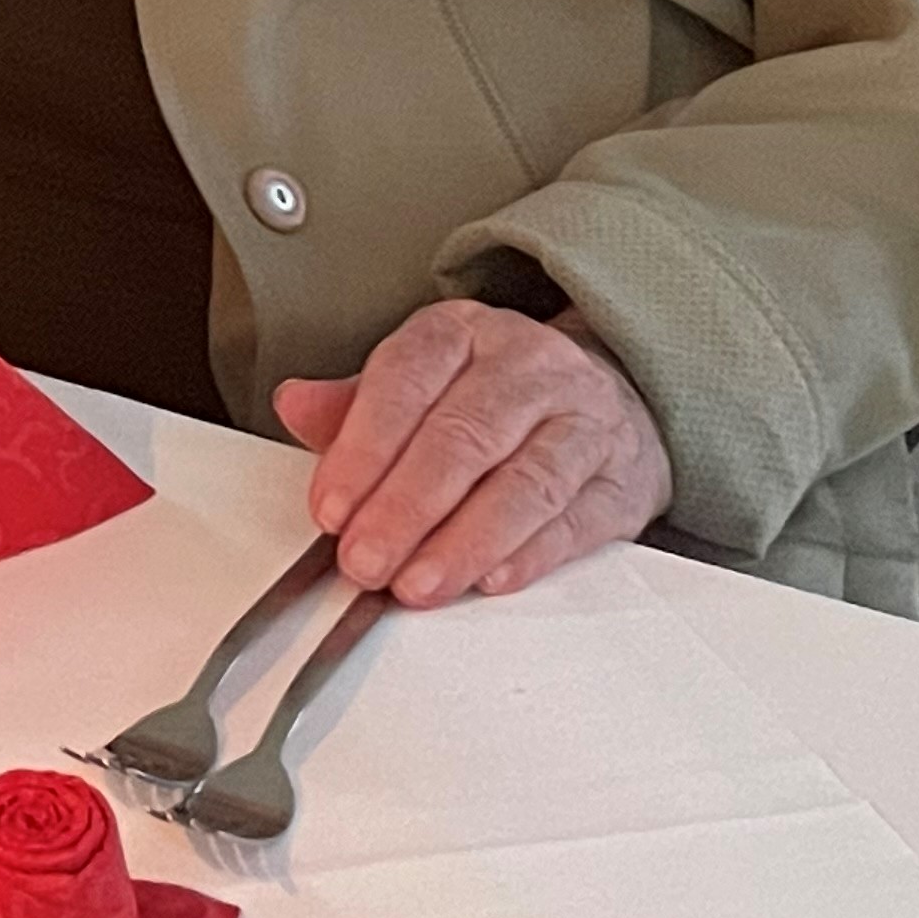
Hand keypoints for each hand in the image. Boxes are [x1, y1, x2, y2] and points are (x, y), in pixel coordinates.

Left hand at [273, 300, 672, 607]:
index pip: (405, 381)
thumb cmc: (489, 397)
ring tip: (417, 585)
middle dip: (406, 507)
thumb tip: (294, 406)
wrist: (606, 397)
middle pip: (464, 437)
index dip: (362, 450)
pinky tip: (488, 581)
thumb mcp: (417, 382)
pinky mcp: (624, 481)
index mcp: (465, 333)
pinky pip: (577, 521)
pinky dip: (531, 555)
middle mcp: (531, 367)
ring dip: (464, 542)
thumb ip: (352, 404)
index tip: (330, 509)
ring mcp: (587, 422)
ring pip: (525, 483)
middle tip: (365, 560)